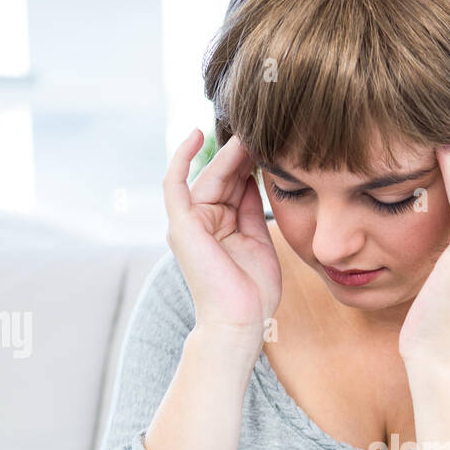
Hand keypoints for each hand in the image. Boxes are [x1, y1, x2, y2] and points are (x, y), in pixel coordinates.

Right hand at [163, 130, 281, 344]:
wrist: (241, 322)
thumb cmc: (253, 292)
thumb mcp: (259, 241)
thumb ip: (253, 208)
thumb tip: (254, 176)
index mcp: (220, 225)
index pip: (236, 183)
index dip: (252, 162)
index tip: (274, 141)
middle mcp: (201, 220)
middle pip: (223, 175)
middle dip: (243, 152)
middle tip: (266, 127)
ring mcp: (189, 221)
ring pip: (207, 175)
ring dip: (227, 152)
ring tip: (249, 129)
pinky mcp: (181, 223)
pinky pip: (175, 182)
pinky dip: (182, 156)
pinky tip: (197, 133)